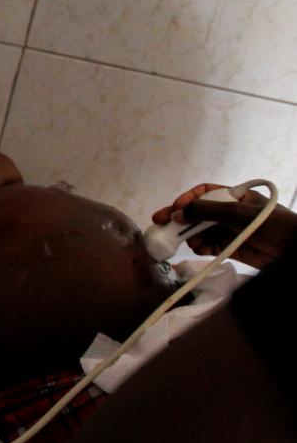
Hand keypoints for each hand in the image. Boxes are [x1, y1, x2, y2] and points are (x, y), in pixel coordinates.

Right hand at [152, 183, 296, 269]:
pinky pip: (208, 245)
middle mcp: (228, 212)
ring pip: (200, 230)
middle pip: (198, 212)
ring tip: (188, 242)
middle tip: (159, 223)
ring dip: (190, 235)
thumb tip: (177, 212)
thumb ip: (206, 211)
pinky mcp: (229, 247)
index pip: (204, 192)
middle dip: (180, 218)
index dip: (187, 198)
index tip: (174, 208)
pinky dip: (200, 247)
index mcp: (234, 197)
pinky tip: (199, 249)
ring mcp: (228, 230)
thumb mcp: (237, 213)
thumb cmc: (271, 225)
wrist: (293, 250)